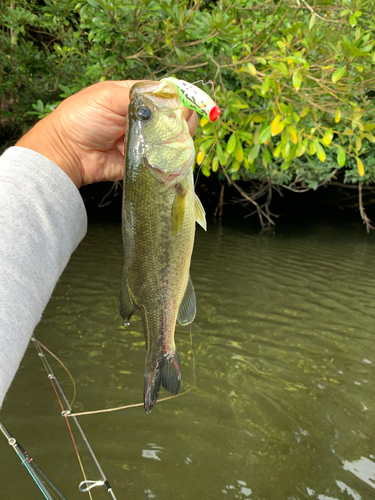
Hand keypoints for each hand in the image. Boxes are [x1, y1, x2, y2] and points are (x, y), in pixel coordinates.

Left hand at [16, 81, 197, 188]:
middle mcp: (143, 119)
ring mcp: (144, 141)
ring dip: (178, 139)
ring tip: (178, 139)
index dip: (179, 99)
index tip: (188, 105)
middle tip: (183, 125)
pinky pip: (161, 161)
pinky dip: (170, 159)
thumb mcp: (109, 96)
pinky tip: (174, 155)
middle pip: (174, 118)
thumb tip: (168, 100)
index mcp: (135, 98)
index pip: (166, 95)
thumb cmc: (82, 118)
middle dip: (182, 120)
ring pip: (171, 140)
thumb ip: (139, 97)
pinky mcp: (142, 162)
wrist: (67, 152)